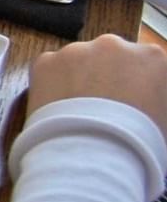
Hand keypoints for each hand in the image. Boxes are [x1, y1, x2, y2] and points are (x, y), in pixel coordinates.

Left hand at [27, 35, 166, 141]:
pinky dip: (51, 86)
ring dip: (78, 80)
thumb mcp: (164, 121)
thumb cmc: (138, 145)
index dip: (135, 87)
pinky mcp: (46, 61)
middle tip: (101, 108)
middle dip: (106, 78)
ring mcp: (78, 51)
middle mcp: (115, 46)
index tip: (128, 102)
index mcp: (153, 58)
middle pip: (110, 58)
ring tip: (78, 113)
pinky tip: (58, 110)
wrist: (93, 156)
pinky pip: (50, 70)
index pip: (145, 67)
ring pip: (78, 62)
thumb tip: (145, 102)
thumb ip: (156, 100)